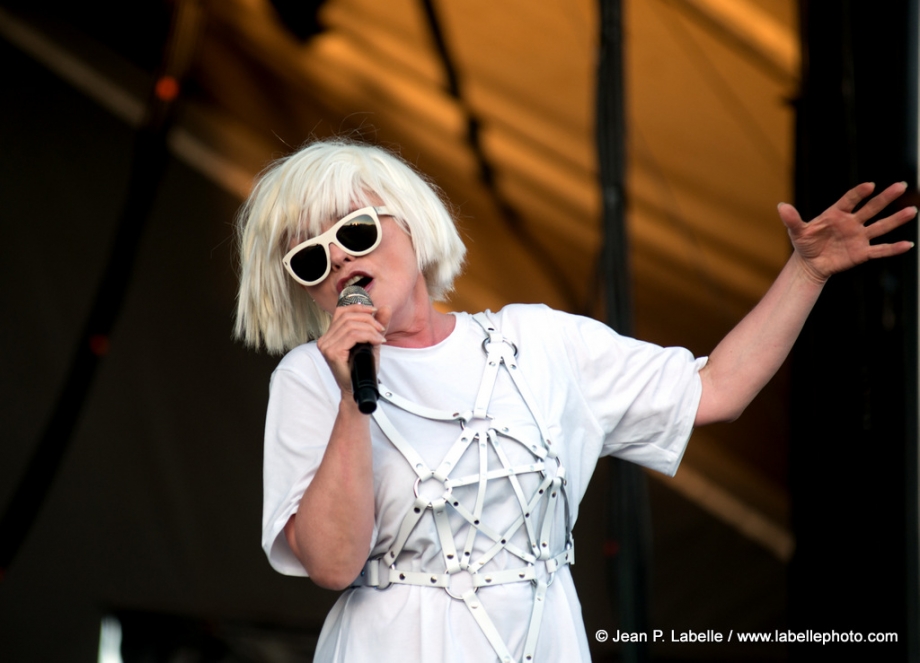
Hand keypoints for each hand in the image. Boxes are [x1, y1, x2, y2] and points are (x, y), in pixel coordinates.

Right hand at [316, 304, 391, 395]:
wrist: (358, 389)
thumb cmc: (362, 368)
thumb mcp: (371, 342)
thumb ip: (377, 325)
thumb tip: (385, 307)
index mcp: (330, 335)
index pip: (341, 311)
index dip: (358, 307)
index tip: (375, 311)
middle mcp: (325, 339)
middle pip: (347, 317)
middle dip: (368, 320)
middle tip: (381, 329)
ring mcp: (327, 346)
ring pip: (351, 326)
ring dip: (370, 329)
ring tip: (380, 337)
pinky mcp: (333, 353)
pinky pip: (352, 336)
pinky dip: (368, 336)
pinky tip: (376, 341)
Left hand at [779, 181, 915, 284]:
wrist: (810, 264)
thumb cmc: (805, 243)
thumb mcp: (797, 231)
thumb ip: (792, 219)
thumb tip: (781, 206)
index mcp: (837, 213)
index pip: (850, 200)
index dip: (859, 193)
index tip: (869, 185)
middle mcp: (852, 222)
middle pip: (871, 208)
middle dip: (885, 198)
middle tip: (901, 185)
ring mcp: (859, 237)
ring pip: (880, 226)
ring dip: (896, 219)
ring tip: (912, 210)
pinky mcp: (862, 252)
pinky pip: (879, 250)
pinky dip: (892, 248)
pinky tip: (907, 245)